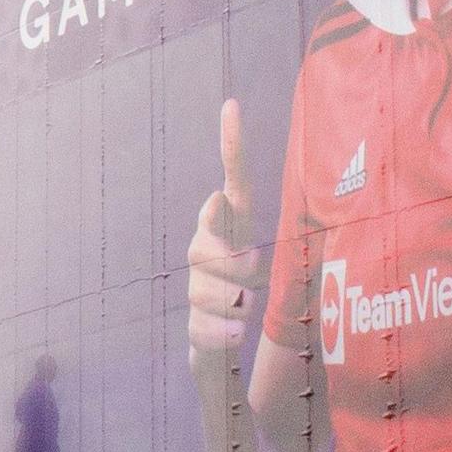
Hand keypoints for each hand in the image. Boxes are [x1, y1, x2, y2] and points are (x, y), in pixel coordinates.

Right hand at [188, 98, 269, 350]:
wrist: (227, 345)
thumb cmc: (246, 295)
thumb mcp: (258, 263)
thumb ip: (234, 231)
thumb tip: (217, 197)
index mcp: (233, 228)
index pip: (235, 182)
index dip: (233, 147)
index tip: (233, 107)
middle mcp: (208, 249)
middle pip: (209, 249)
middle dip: (235, 273)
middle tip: (252, 287)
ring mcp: (196, 285)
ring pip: (206, 291)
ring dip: (233, 309)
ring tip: (243, 313)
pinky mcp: (193, 323)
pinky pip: (204, 327)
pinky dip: (221, 335)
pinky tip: (230, 334)